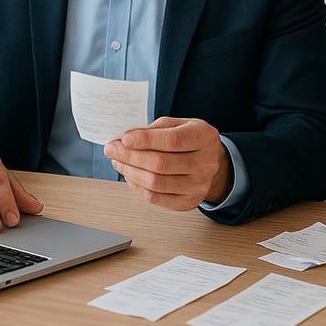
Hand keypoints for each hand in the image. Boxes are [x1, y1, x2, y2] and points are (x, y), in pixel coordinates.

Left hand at [104, 117, 232, 210]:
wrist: (212, 162)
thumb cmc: (191, 140)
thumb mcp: (180, 124)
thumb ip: (156, 128)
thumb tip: (127, 139)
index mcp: (204, 137)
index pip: (173, 140)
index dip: (146, 140)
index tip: (124, 138)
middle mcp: (206, 163)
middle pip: (161, 164)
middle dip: (130, 156)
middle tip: (112, 150)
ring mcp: (199, 186)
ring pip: (155, 183)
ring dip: (130, 172)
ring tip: (118, 162)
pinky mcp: (188, 202)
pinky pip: (155, 198)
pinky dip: (137, 186)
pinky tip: (130, 175)